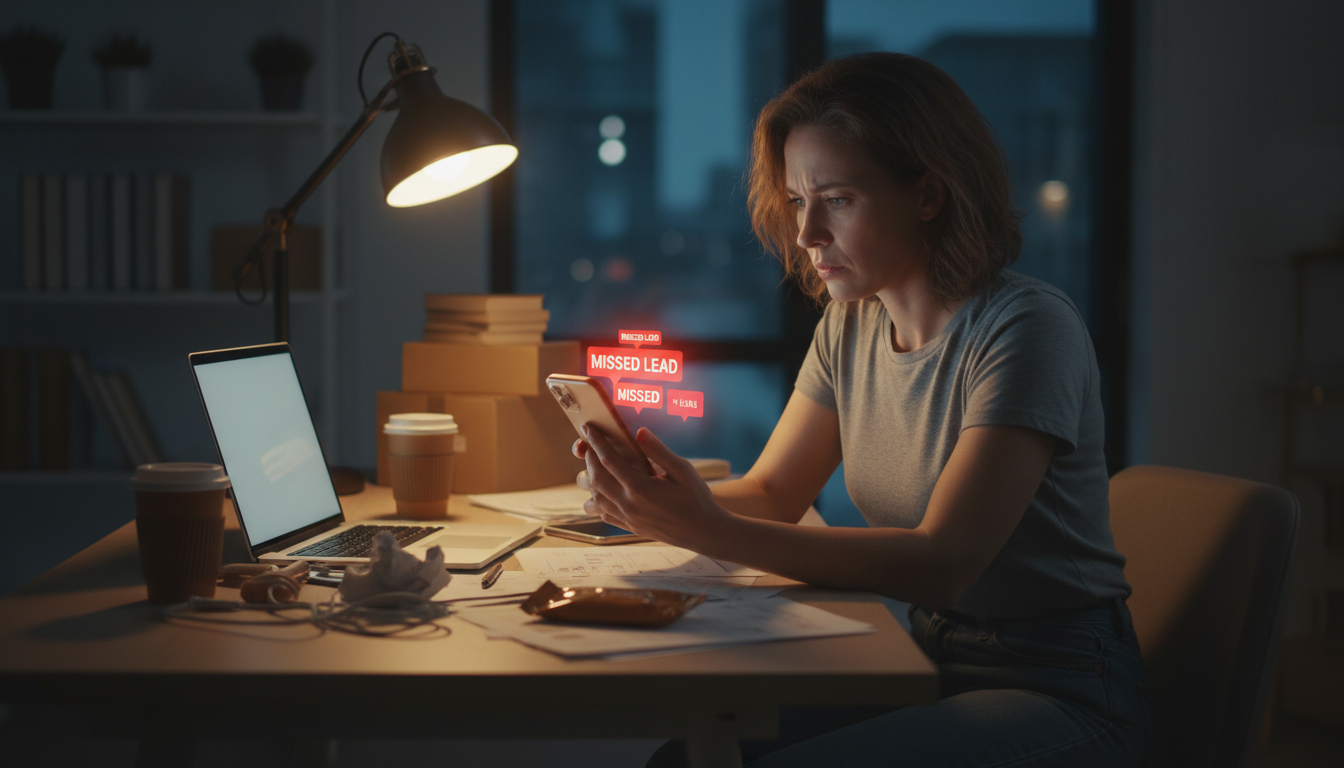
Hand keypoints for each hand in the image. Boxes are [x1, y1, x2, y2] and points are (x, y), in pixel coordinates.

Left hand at [574, 425, 731, 551]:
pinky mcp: (631, 528)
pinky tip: (603, 492)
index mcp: (641, 488)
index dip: (596, 442)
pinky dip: (597, 501)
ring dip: (591, 481)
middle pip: (596, 479)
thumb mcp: (683, 469)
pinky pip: (604, 514)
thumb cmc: (697, 498)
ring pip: (596, 499)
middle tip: (589, 445)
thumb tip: (639, 432)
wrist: (704, 531)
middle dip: (589, 459)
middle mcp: (629, 505)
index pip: (608, 460)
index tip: (587, 428)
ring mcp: (628, 519)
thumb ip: (658, 451)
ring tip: (594, 466)